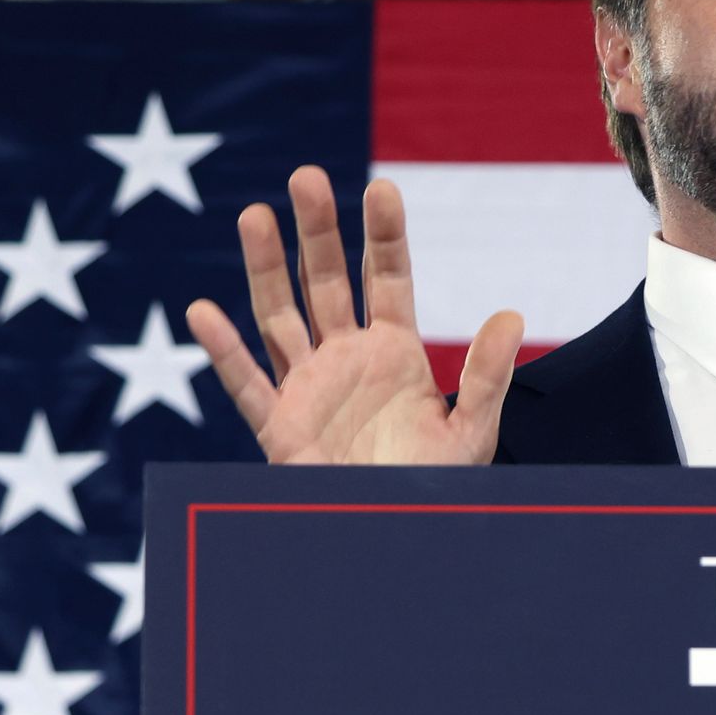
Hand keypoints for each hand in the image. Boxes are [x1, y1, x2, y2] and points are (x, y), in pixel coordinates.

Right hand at [186, 170, 522, 464]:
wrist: (396, 538)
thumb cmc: (435, 488)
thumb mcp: (472, 433)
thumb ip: (487, 376)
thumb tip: (512, 316)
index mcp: (394, 353)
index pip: (387, 278)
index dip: (383, 234)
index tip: (381, 188)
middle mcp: (346, 360)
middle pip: (326, 282)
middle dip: (317, 231)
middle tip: (306, 176)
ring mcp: (308, 389)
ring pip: (280, 317)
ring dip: (266, 269)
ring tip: (254, 215)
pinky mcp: (278, 428)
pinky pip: (246, 385)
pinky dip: (223, 351)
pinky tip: (203, 311)